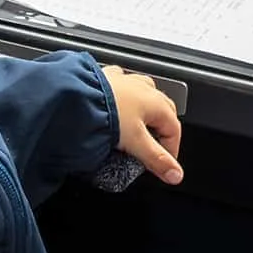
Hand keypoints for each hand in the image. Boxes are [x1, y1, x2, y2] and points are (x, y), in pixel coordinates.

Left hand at [103, 65, 182, 183]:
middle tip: (149, 152)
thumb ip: (157, 160)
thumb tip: (175, 175)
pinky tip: (113, 108)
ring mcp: (126, 80)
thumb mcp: (136, 142)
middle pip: (163, 111)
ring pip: (143, 95)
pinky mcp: (108, 77)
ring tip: (132, 130)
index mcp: (157, 102)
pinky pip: (121, 87)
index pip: (175, 130)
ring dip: (142, 113)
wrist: (77, 97)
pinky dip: (121, 99)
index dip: (170, 151)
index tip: (161, 167)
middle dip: (160, 132)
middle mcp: (145, 88)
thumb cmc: (107, 114)